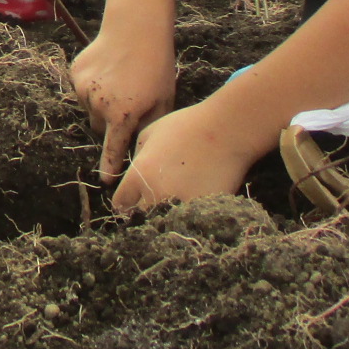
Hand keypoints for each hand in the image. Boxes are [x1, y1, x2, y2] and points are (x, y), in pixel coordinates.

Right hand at [71, 32, 178, 182]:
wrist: (136, 28)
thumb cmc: (156, 65)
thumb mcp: (162, 99)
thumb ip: (148, 125)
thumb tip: (140, 144)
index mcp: (122, 114)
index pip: (113, 149)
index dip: (110, 166)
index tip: (105, 181)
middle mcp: (98, 105)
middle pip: (100, 128)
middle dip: (111, 123)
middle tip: (127, 105)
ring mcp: (83, 89)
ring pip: (90, 109)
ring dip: (101, 104)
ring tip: (119, 83)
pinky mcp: (75, 74)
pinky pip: (82, 90)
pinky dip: (92, 87)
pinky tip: (108, 72)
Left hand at [111, 103, 259, 212]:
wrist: (227, 130)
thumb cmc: (187, 125)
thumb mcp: (150, 132)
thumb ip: (137, 155)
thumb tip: (135, 170)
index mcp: (140, 175)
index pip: (121, 203)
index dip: (126, 202)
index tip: (133, 201)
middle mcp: (155, 195)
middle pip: (140, 218)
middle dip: (144, 212)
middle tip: (153, 205)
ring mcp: (179, 206)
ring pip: (163, 224)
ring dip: (165, 218)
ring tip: (172, 210)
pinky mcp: (202, 212)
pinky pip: (188, 223)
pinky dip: (188, 219)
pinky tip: (192, 210)